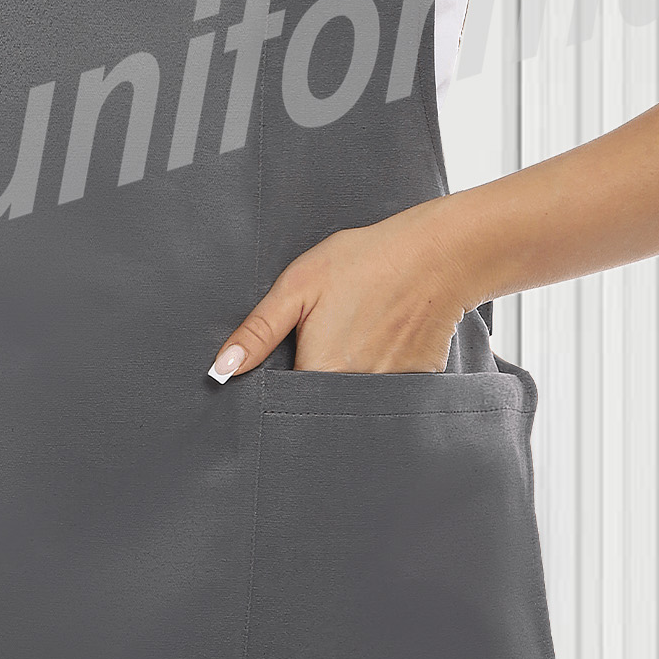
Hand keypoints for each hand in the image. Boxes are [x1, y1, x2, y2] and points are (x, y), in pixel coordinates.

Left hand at [207, 199, 480, 379]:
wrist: (437, 253)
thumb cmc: (364, 262)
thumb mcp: (298, 286)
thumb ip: (259, 332)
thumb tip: (222, 369)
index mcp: (320, 370)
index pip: (285, 403)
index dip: (280, 387)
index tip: (289, 360)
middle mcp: (355, 391)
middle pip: (322, 404)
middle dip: (316, 383)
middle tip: (331, 335)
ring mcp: (390, 392)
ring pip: (354, 400)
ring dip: (349, 378)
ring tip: (359, 333)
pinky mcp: (418, 382)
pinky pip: (389, 391)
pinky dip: (382, 371)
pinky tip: (386, 337)